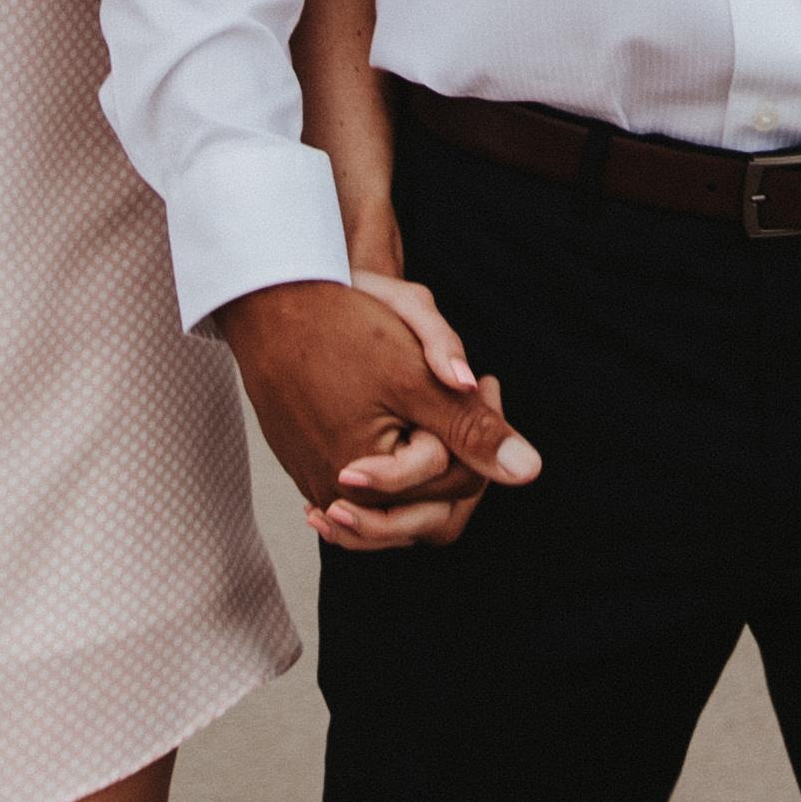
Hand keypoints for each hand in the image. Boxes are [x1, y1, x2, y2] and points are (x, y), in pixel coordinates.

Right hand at [223, 271, 536, 554]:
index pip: (459, 481)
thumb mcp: (417, 377)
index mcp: (370, 480)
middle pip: (432, 499)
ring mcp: (318, 484)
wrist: (271, 302)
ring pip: (401, 496)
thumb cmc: (340, 329)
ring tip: (430, 395)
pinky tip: (400, 410)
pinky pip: (367, 486)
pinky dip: (392, 456)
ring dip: (425, 454)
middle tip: (463, 386)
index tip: (482, 381)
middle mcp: (339, 497)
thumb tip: (529, 473)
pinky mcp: (307, 468)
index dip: (478, 430)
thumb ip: (473, 430)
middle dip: (455, 447)